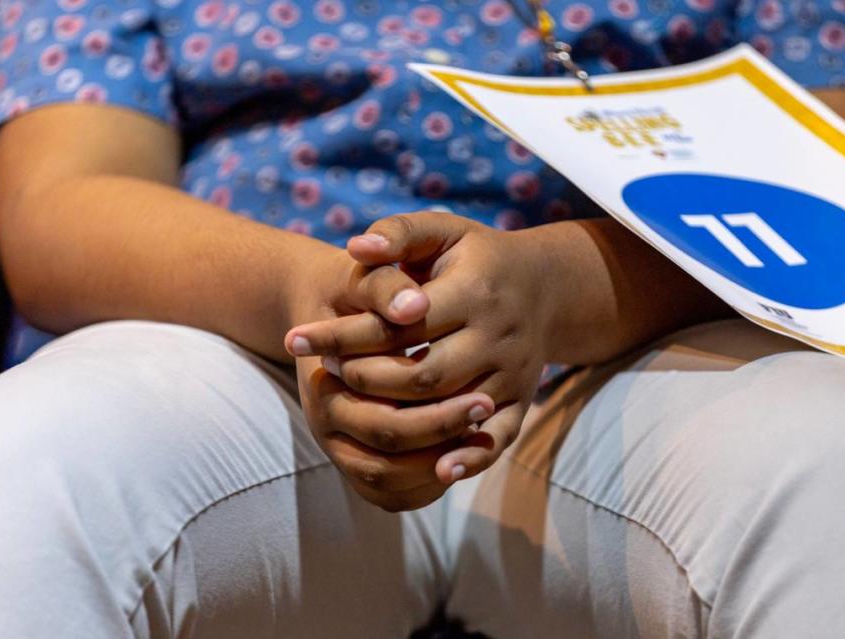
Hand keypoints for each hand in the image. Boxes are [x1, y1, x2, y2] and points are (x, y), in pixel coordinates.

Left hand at [287, 212, 552, 486]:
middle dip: (366, 379)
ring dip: (399, 418)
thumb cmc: (476, 256)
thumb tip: (355, 247)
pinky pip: (498, 438)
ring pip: (451, 411)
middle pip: (423, 375)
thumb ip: (397, 232)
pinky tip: (438, 471)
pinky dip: (470, 458)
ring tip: (354, 408)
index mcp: (475, 290)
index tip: (297, 338)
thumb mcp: (441, 230)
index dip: (345, 333)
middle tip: (328, 371)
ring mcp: (513, 373)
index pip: (400, 322)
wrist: (546, 285)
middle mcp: (498, 335)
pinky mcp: (522, 400)